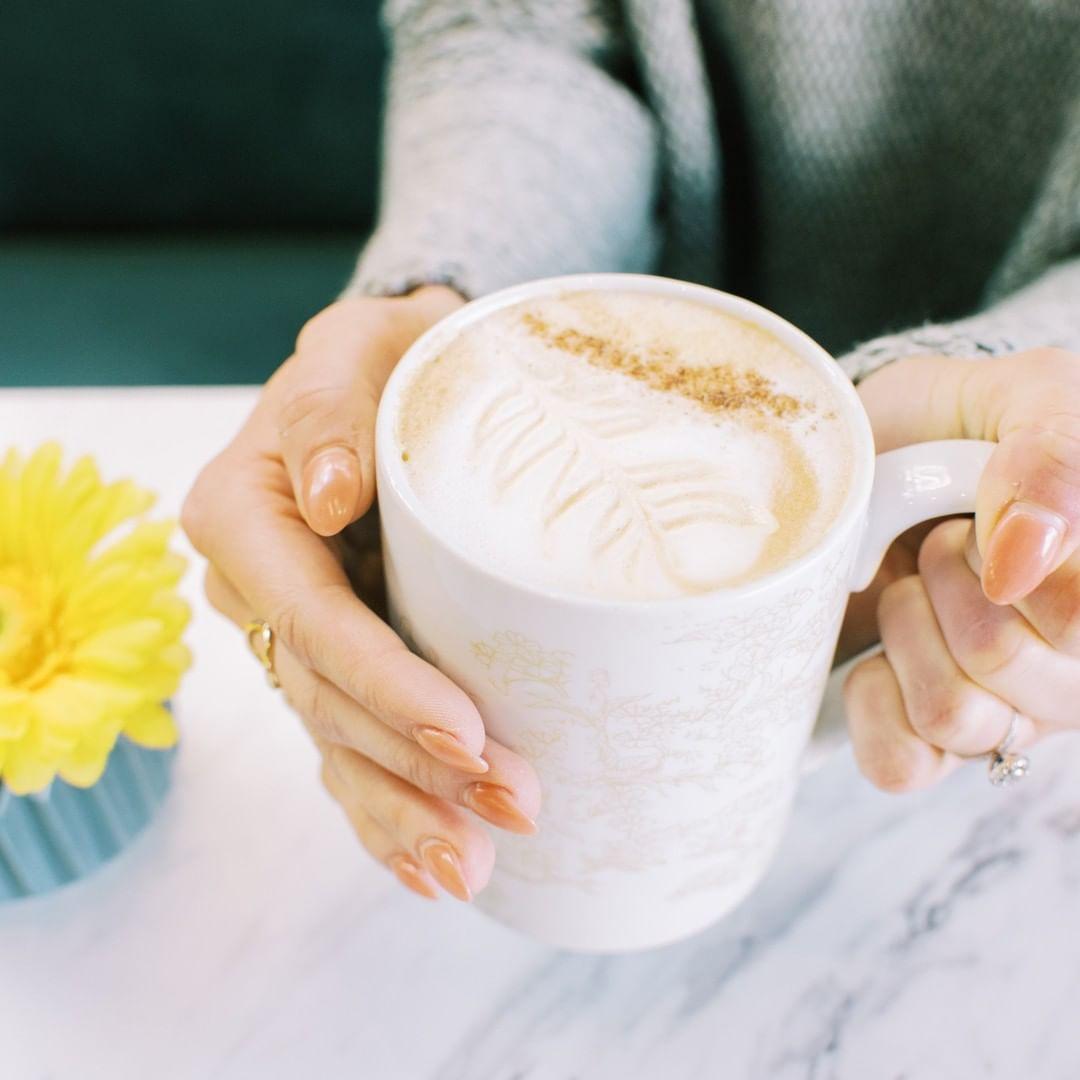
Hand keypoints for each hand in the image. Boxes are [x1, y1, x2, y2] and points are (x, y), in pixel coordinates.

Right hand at [182, 287, 541, 900]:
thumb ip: (329, 409)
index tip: (467, 735)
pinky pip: (349, 749)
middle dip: (415, 766)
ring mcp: (294, 634)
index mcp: (244, 517)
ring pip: (337, 743)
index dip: (385, 687)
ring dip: (407, 812)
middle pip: (329, 699)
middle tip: (514, 808)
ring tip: (474, 869)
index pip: (313, 620)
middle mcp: (258, 588)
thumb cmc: (391, 356)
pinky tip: (431, 866)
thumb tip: (325, 499)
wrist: (407, 376)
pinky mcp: (337, 662)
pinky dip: (387, 812)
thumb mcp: (360, 348)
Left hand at [842, 348, 1079, 789]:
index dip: (1000, 557)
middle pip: (1004, 666)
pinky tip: (877, 652)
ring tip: (908, 584)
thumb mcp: (1023, 397)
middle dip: (942, 579)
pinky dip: (872, 702)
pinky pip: (903, 765)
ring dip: (905, 631)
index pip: (1074, 620)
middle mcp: (1075, 668)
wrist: (877, 452)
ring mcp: (1008, 714)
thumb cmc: (958, 422)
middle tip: (938, 539)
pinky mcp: (930, 740)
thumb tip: (1023, 558)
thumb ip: (1051, 462)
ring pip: (955, 718)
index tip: (978, 512)